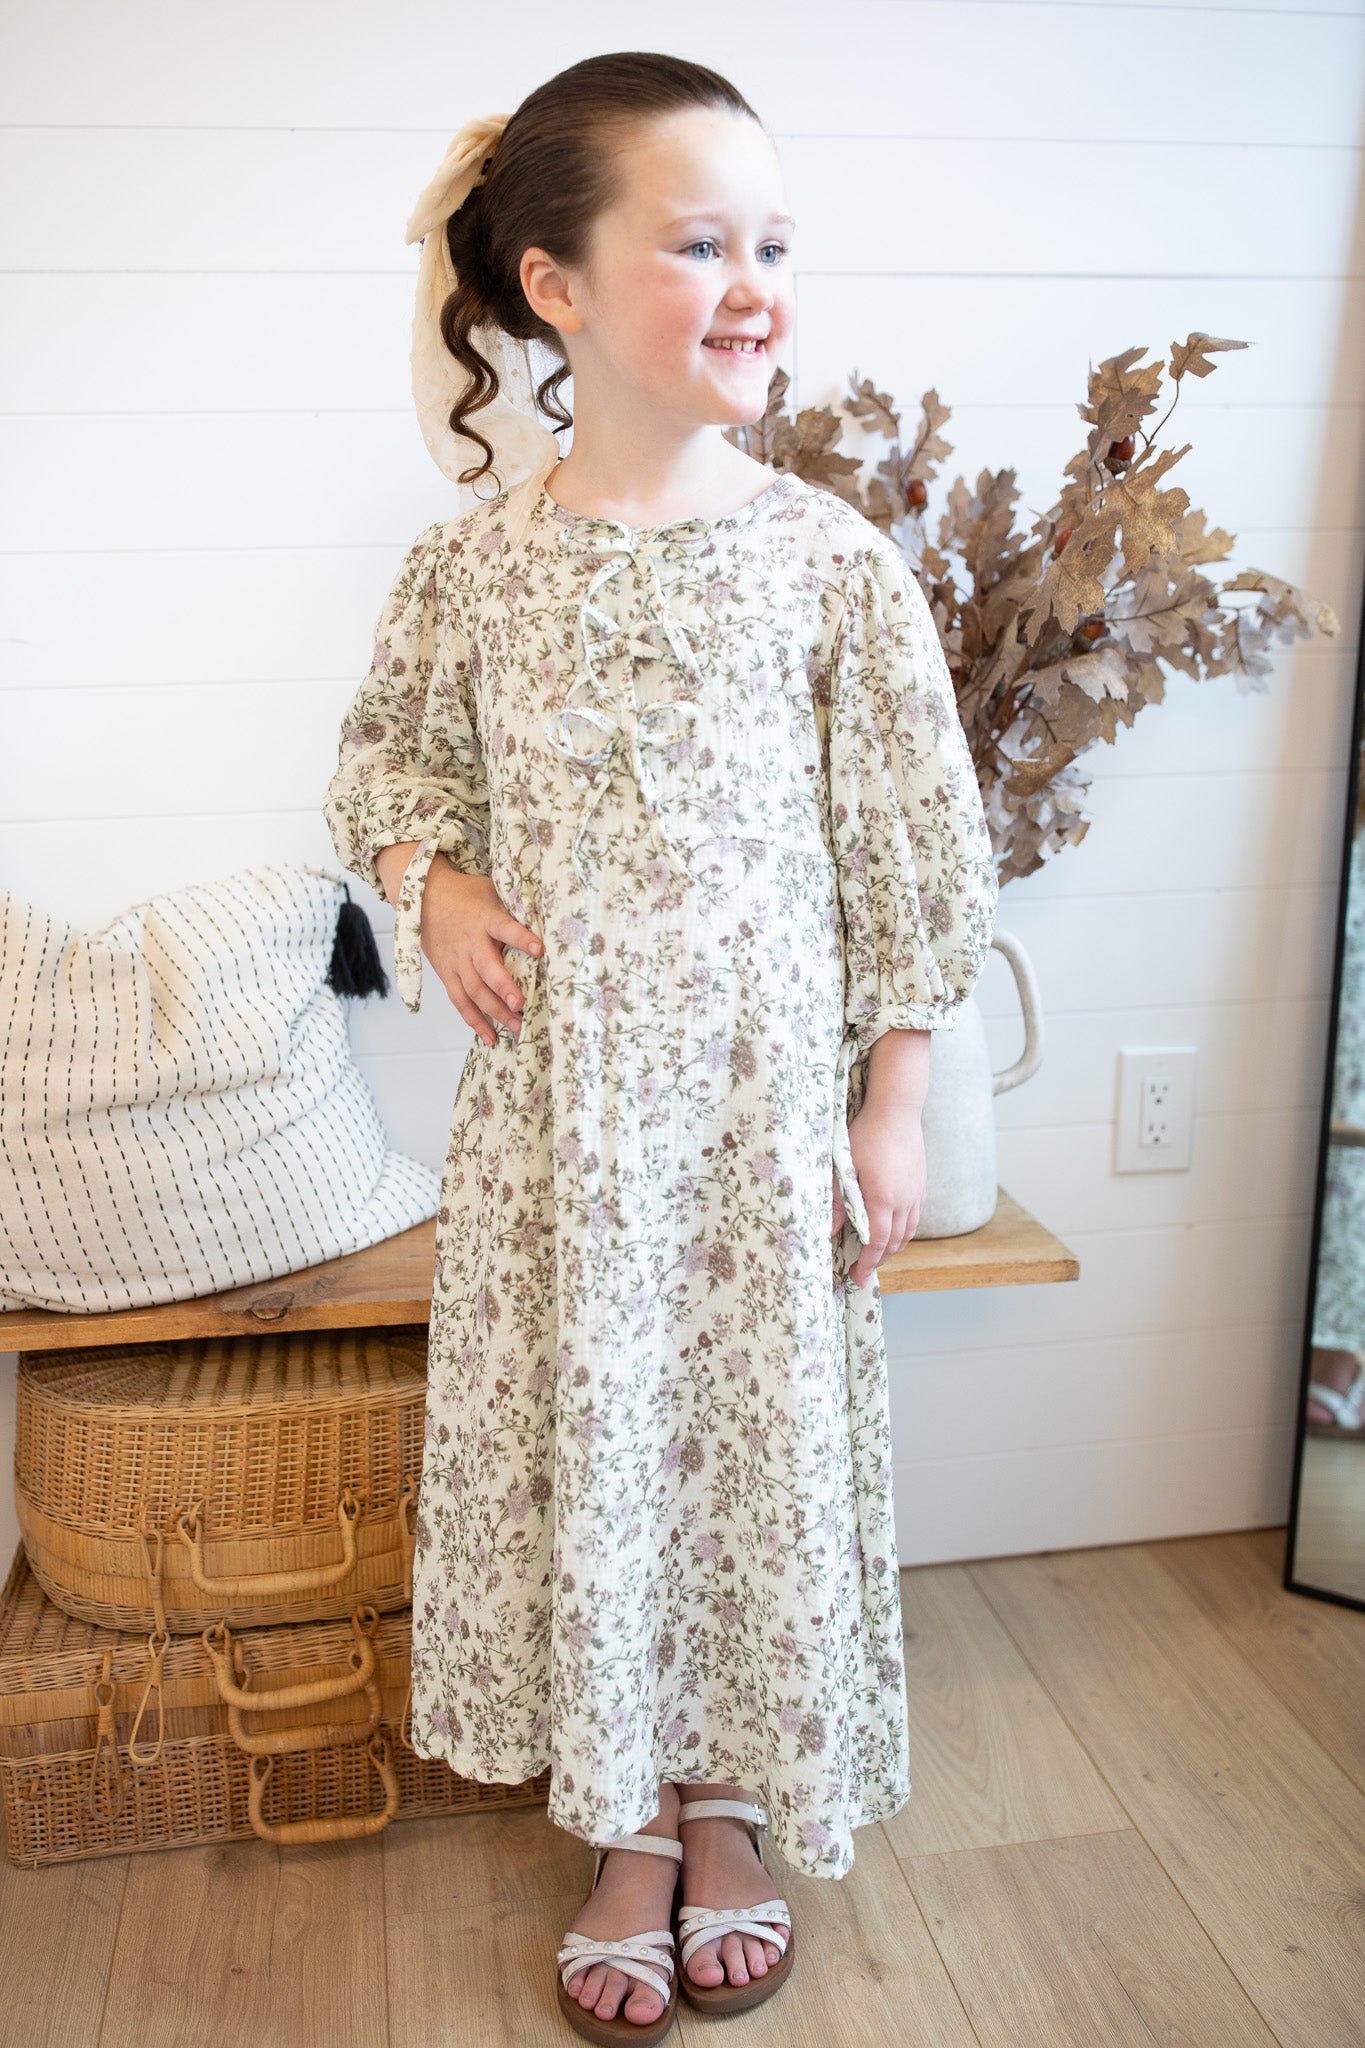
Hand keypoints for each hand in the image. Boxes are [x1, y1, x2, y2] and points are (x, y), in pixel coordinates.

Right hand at [376, 842, 541, 1043]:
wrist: (422, 895)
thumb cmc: (466, 894)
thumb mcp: (492, 891)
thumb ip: (514, 907)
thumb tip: (551, 918)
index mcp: (485, 918)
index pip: (504, 928)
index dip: (521, 938)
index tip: (539, 949)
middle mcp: (470, 942)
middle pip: (486, 968)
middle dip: (504, 988)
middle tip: (521, 1005)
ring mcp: (456, 961)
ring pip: (474, 991)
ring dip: (496, 1012)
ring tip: (518, 1028)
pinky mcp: (446, 973)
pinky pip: (460, 1001)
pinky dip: (474, 1021)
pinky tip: (491, 1037)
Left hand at [831, 1102, 925, 1288]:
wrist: (897, 1110)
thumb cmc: (867, 1134)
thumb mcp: (844, 1166)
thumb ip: (836, 1200)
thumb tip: (829, 1230)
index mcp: (884, 1199)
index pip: (878, 1243)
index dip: (867, 1263)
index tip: (857, 1276)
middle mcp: (905, 1201)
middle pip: (895, 1243)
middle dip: (879, 1261)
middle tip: (863, 1270)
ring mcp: (916, 1193)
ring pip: (908, 1233)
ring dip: (893, 1248)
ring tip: (876, 1255)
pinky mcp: (921, 1185)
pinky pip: (915, 1218)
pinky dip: (904, 1232)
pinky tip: (892, 1230)